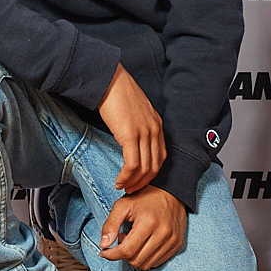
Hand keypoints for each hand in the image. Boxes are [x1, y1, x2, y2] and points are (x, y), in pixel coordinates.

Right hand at [97, 63, 165, 191]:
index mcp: (157, 124)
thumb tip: (131, 143)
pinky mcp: (130, 135)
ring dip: (134, 182)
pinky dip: (126, 177)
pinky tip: (118, 181)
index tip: (140, 180)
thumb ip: (138, 126)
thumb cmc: (118, 93)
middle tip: (132, 190)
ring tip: (123, 188)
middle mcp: (154, 129)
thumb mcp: (135, 112)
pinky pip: (132, 164)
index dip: (151, 172)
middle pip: (155, 165)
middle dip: (144, 181)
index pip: (160, 156)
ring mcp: (144, 133)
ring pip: (144, 168)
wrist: (109, 80)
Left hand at [99, 186, 186, 270]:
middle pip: (136, 260)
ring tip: (134, 240)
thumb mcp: (123, 205)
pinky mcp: (177, 244)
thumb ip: (110, 224)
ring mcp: (172, 240)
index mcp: (148, 223)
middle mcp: (163, 234)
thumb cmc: (145, 197)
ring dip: (135, 256)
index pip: (127, 251)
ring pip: (146, 264)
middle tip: (122, 238)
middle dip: (123, 254)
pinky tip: (144, 243)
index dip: (112, 255)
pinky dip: (147, 257)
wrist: (171, 191)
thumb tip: (104, 245)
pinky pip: (157, 262)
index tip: (104, 252)